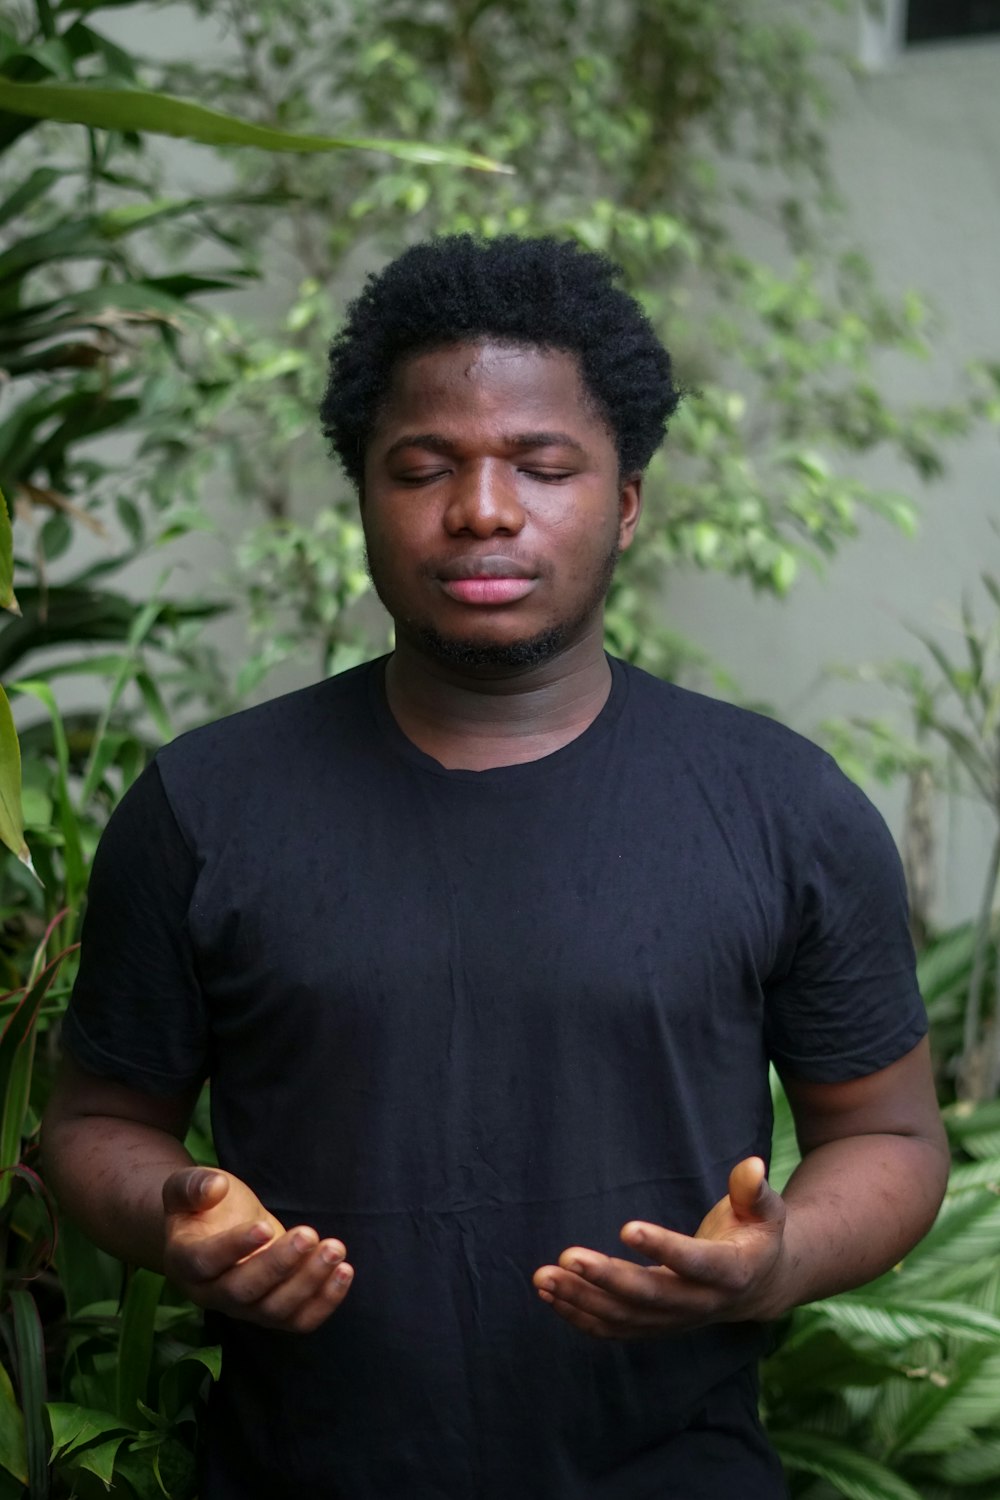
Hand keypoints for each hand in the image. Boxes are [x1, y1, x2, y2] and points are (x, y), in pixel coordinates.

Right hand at [162, 1167, 352, 1332]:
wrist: (215, 1230)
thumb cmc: (202, 1206)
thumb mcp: (187, 1186)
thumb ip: (193, 1186)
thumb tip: (215, 1187)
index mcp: (185, 1261)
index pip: (207, 1262)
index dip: (235, 1247)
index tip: (265, 1227)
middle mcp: (212, 1293)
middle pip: (244, 1291)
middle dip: (280, 1264)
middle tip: (309, 1234)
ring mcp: (244, 1308)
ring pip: (275, 1310)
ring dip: (309, 1282)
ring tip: (335, 1249)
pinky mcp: (273, 1312)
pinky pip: (298, 1320)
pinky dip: (325, 1302)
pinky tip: (344, 1271)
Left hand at [532, 1157, 786, 1339]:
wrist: (758, 1284)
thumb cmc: (756, 1233)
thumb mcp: (766, 1209)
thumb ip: (753, 1190)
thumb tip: (753, 1166)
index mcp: (732, 1273)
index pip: (696, 1264)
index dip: (663, 1248)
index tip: (626, 1227)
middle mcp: (701, 1304)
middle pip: (650, 1297)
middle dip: (606, 1278)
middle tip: (568, 1256)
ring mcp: (675, 1321)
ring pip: (624, 1317)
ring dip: (581, 1298)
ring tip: (544, 1275)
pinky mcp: (654, 1326)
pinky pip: (614, 1329)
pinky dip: (579, 1315)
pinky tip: (549, 1294)